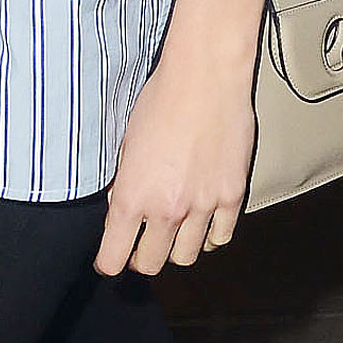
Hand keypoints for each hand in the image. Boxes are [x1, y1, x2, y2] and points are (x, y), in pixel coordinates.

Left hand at [97, 0, 271, 275]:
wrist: (205, 78)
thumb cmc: (159, 102)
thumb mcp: (125, 144)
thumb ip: (123, 184)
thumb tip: (120, 207)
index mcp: (131, 198)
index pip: (114, 258)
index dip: (110, 262)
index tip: (111, 258)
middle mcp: (166, 210)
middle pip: (151, 264)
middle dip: (142, 257)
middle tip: (143, 242)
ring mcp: (203, 206)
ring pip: (187, 256)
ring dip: (177, 247)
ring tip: (175, 230)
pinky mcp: (232, 196)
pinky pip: (221, 237)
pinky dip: (210, 235)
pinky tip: (204, 221)